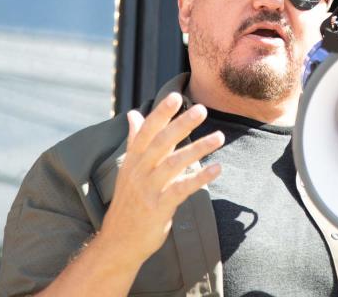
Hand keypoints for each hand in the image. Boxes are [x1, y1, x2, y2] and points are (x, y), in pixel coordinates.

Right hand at [98, 92, 224, 268]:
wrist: (118, 242)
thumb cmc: (128, 203)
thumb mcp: (128, 169)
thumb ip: (134, 140)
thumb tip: (133, 114)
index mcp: (133, 160)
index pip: (147, 131)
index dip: (161, 113)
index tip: (175, 95)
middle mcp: (139, 171)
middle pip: (161, 142)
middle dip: (181, 124)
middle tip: (202, 109)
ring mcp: (148, 189)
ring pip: (174, 163)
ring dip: (198, 148)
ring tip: (219, 137)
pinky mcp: (159, 208)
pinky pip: (182, 189)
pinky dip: (200, 177)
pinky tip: (217, 168)